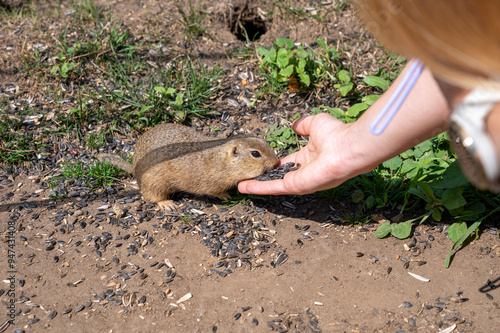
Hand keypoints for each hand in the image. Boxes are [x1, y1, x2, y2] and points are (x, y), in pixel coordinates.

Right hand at [238, 113, 360, 194]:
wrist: (348, 147)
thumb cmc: (336, 134)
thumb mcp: (315, 123)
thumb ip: (303, 125)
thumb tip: (295, 125)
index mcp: (309, 157)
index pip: (287, 162)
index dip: (274, 163)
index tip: (261, 162)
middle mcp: (304, 171)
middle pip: (279, 176)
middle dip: (263, 178)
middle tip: (247, 177)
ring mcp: (300, 180)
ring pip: (274, 184)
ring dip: (257, 186)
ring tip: (240, 186)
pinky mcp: (297, 186)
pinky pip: (274, 187)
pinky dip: (258, 188)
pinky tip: (244, 187)